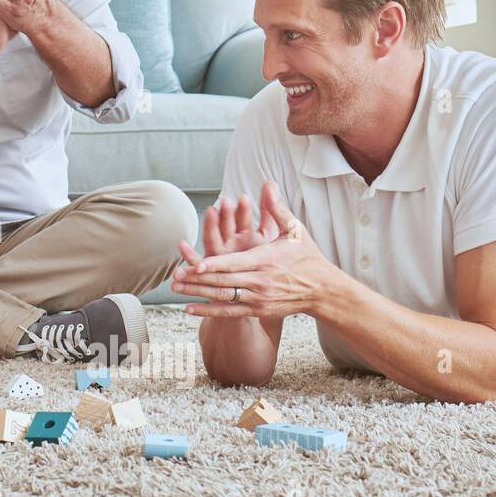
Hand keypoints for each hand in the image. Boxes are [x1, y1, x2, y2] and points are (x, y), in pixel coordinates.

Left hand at [171, 182, 345, 318]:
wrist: (322, 289)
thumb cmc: (306, 256)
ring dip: (198, 293)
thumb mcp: (293, 230)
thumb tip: (268, 184)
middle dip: (197, 279)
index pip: (235, 263)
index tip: (195, 265)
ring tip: (176, 289)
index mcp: (266, 260)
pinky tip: (189, 308)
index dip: (214, 265)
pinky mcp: (258, 310)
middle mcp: (260, 281)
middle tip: (175, 276)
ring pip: (223, 296)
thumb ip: (276, 209)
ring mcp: (259, 298)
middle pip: (224, 281)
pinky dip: (208, 311)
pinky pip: (229, 312)